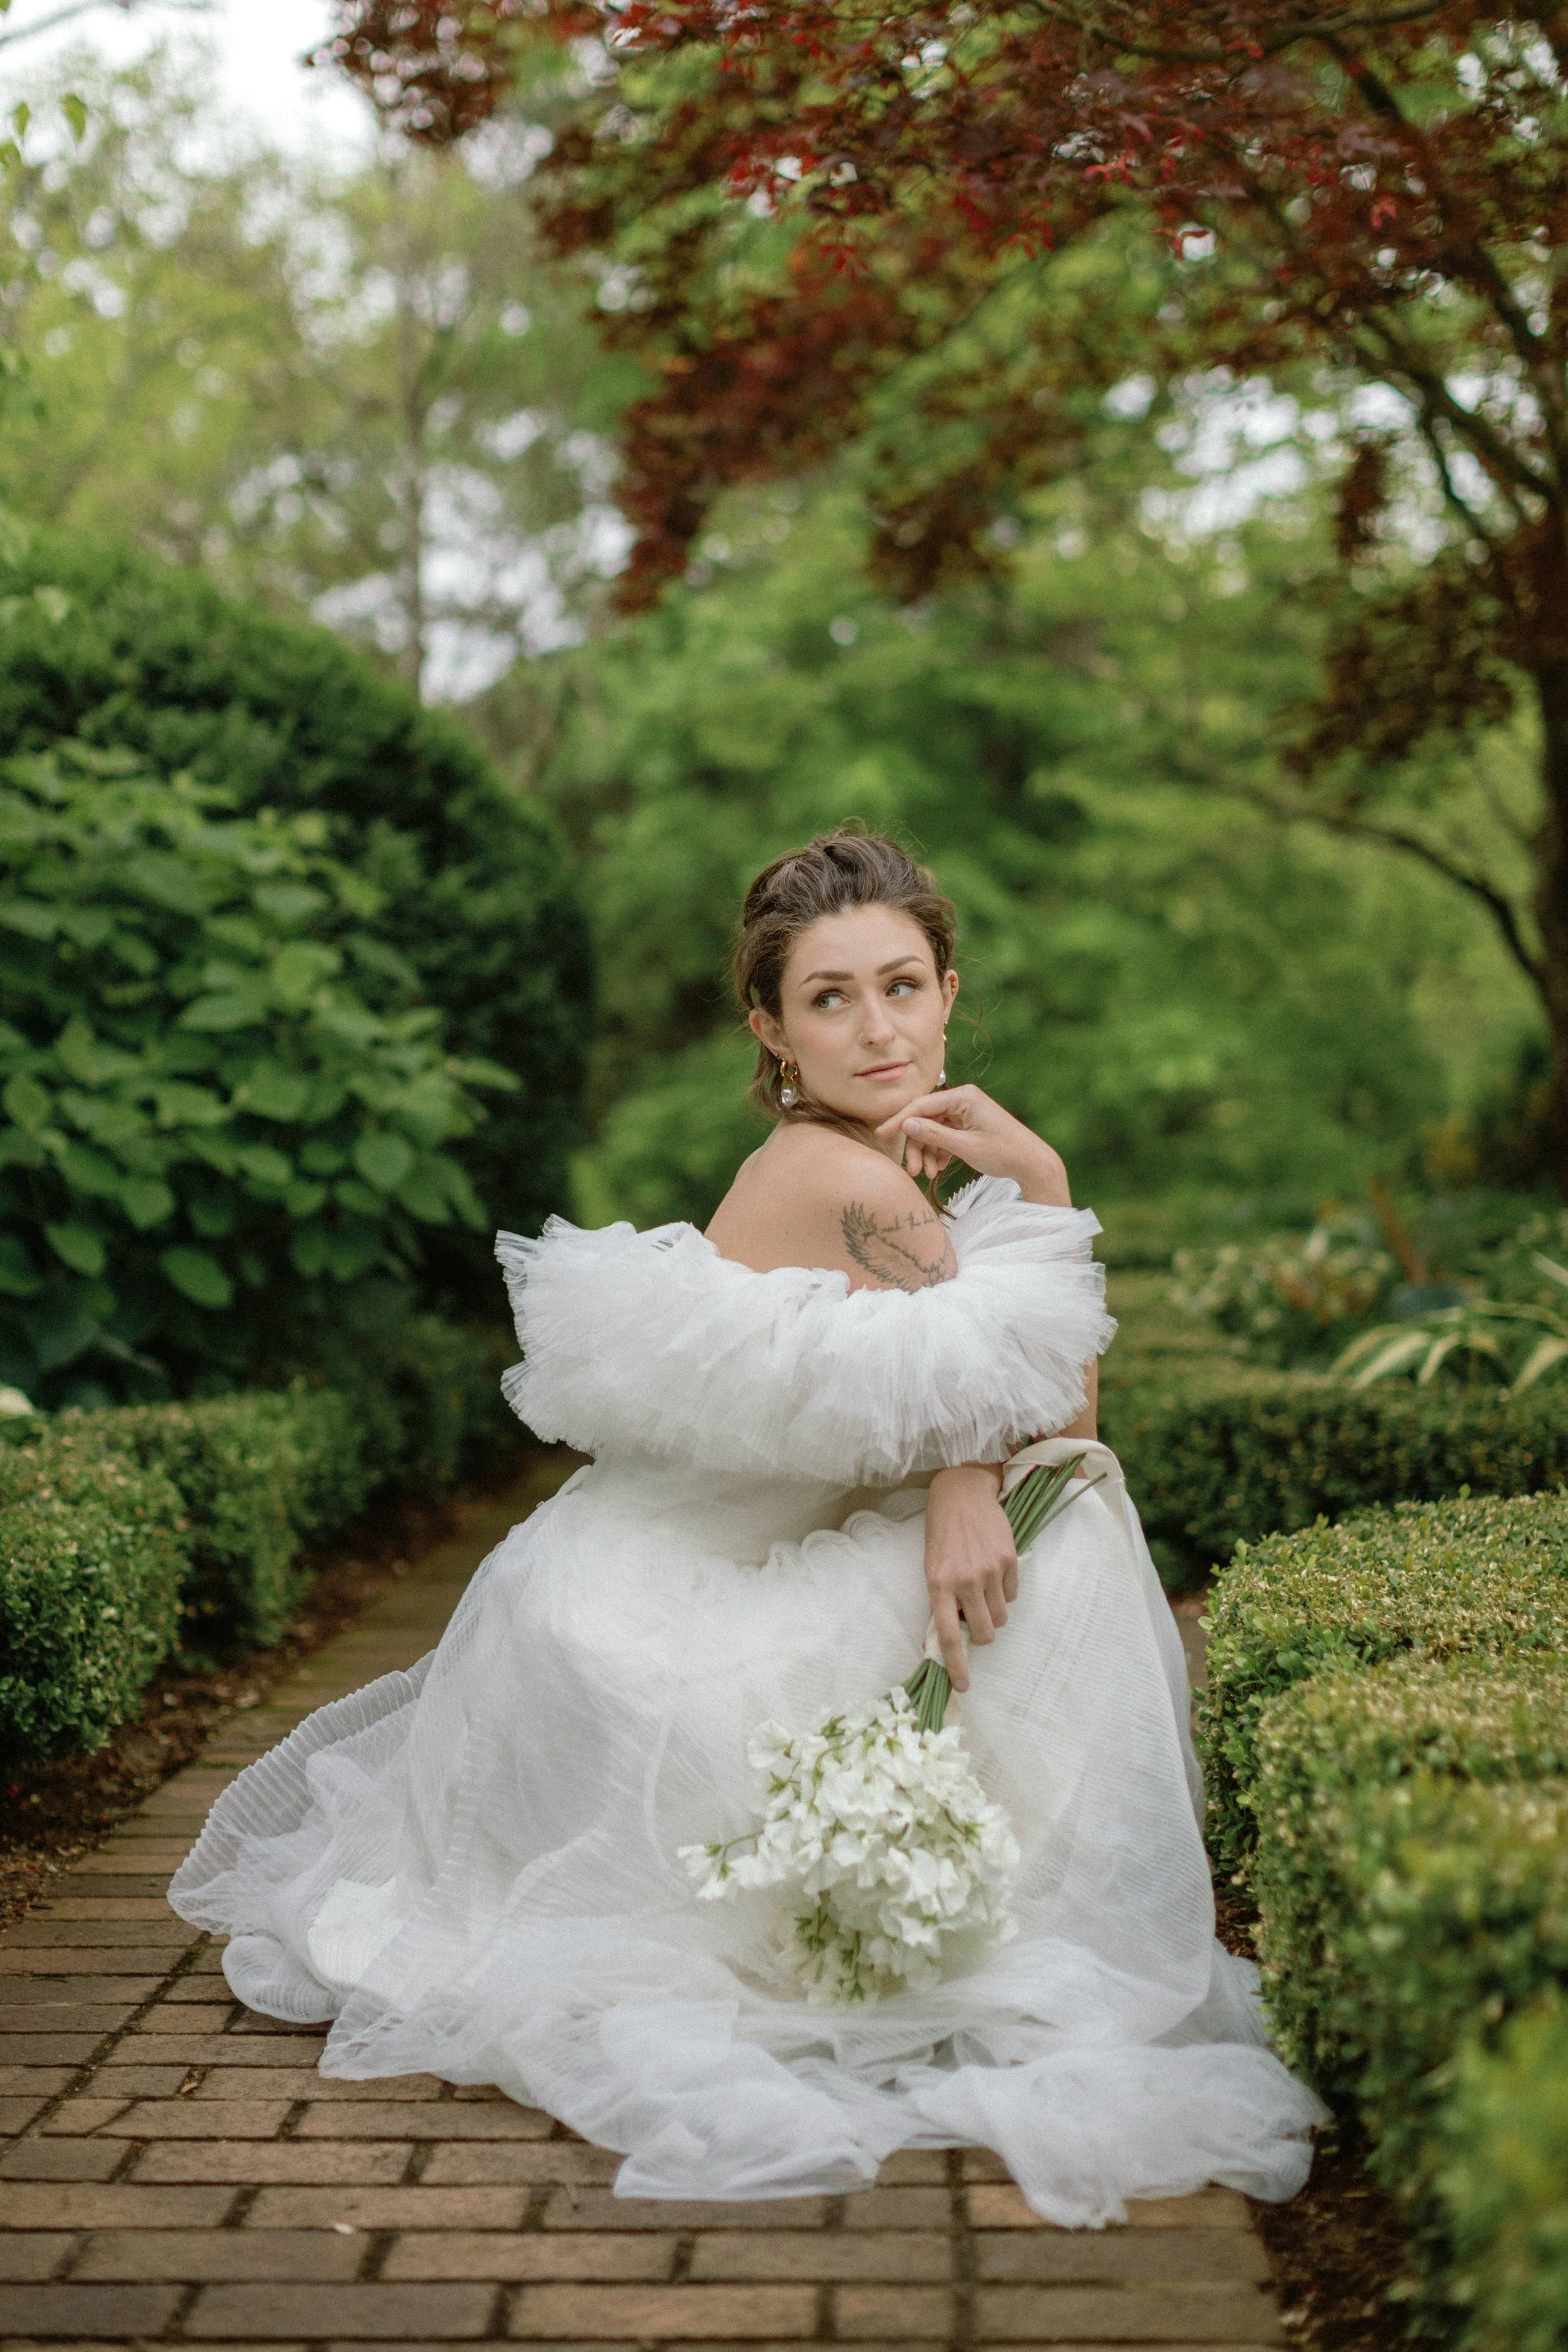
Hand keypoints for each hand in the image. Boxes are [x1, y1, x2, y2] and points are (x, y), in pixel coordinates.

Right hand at [875, 1083, 1070, 1203]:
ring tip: (928, 1174)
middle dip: (917, 1145)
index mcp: (963, 1096)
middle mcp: (963, 1100)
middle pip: (925, 1119)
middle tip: (912, 1170)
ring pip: (933, 1130)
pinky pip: (944, 1136)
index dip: (899, 1121)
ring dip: (927, 1152)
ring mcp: (965, 1113)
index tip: (880, 1135)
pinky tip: (937, 1169)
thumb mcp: (965, 1146)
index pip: (921, 1105)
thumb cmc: (1003, 1152)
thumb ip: (934, 1134)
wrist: (1032, 1163)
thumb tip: (906, 1124)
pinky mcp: (968, 1126)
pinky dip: (938, 1152)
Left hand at [923, 1463, 1016, 1690]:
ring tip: (982, 1586)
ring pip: (1001, 1616)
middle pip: (985, 1632)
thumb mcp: (932, 1567)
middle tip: (976, 1617)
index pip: (948, 1636)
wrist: (961, 1494)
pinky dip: (1004, 1590)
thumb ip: (943, 1600)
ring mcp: (989, 1571)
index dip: (957, 1665)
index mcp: (938, 1585)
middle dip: (983, 1633)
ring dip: (994, 1610)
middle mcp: (964, 1581)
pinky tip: (993, 1568)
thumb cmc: (942, 1534)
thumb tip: (955, 1635)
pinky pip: (1013, 1594)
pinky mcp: (1008, 1560)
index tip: (963, 1686)